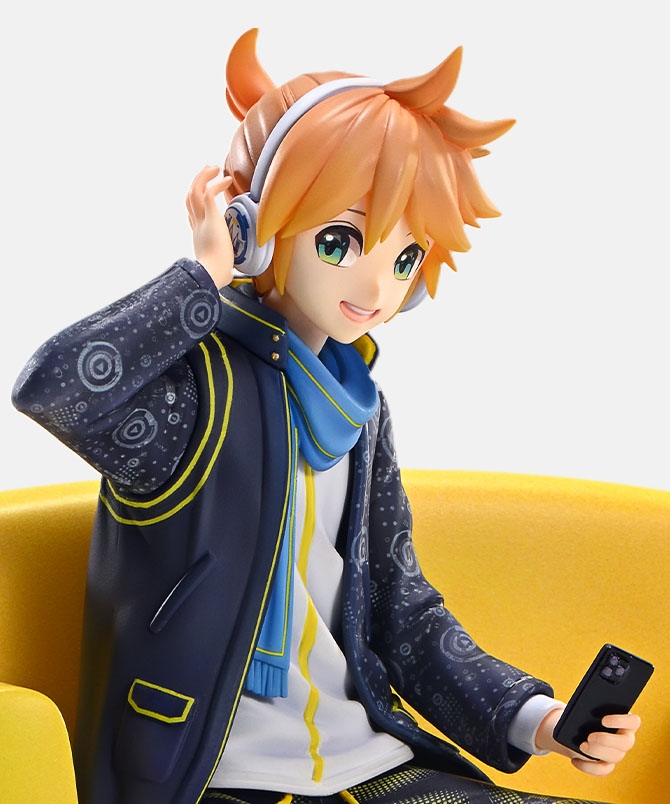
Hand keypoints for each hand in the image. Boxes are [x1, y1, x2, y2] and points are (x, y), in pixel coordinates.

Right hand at [186, 165, 234, 288]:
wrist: (212, 274)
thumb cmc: (217, 276)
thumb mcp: (219, 268)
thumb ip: (223, 267)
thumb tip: (229, 275)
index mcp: (198, 237)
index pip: (192, 215)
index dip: (196, 203)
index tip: (204, 196)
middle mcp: (197, 226)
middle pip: (189, 198)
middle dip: (197, 183)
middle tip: (208, 172)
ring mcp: (201, 221)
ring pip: (194, 191)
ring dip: (203, 177)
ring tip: (214, 167)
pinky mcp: (210, 217)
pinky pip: (208, 193)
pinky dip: (216, 184)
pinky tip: (227, 180)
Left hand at [535, 708, 640, 776]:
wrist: (577, 729)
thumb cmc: (586, 713)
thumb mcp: (588, 706)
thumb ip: (591, 704)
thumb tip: (585, 704)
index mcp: (625, 722)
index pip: (634, 721)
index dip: (621, 721)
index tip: (603, 720)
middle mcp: (626, 739)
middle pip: (625, 743)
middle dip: (606, 740)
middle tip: (589, 737)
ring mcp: (617, 754)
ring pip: (615, 757)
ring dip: (597, 752)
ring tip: (582, 746)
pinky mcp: (606, 765)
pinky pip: (602, 770)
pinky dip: (587, 766)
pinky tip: (574, 760)